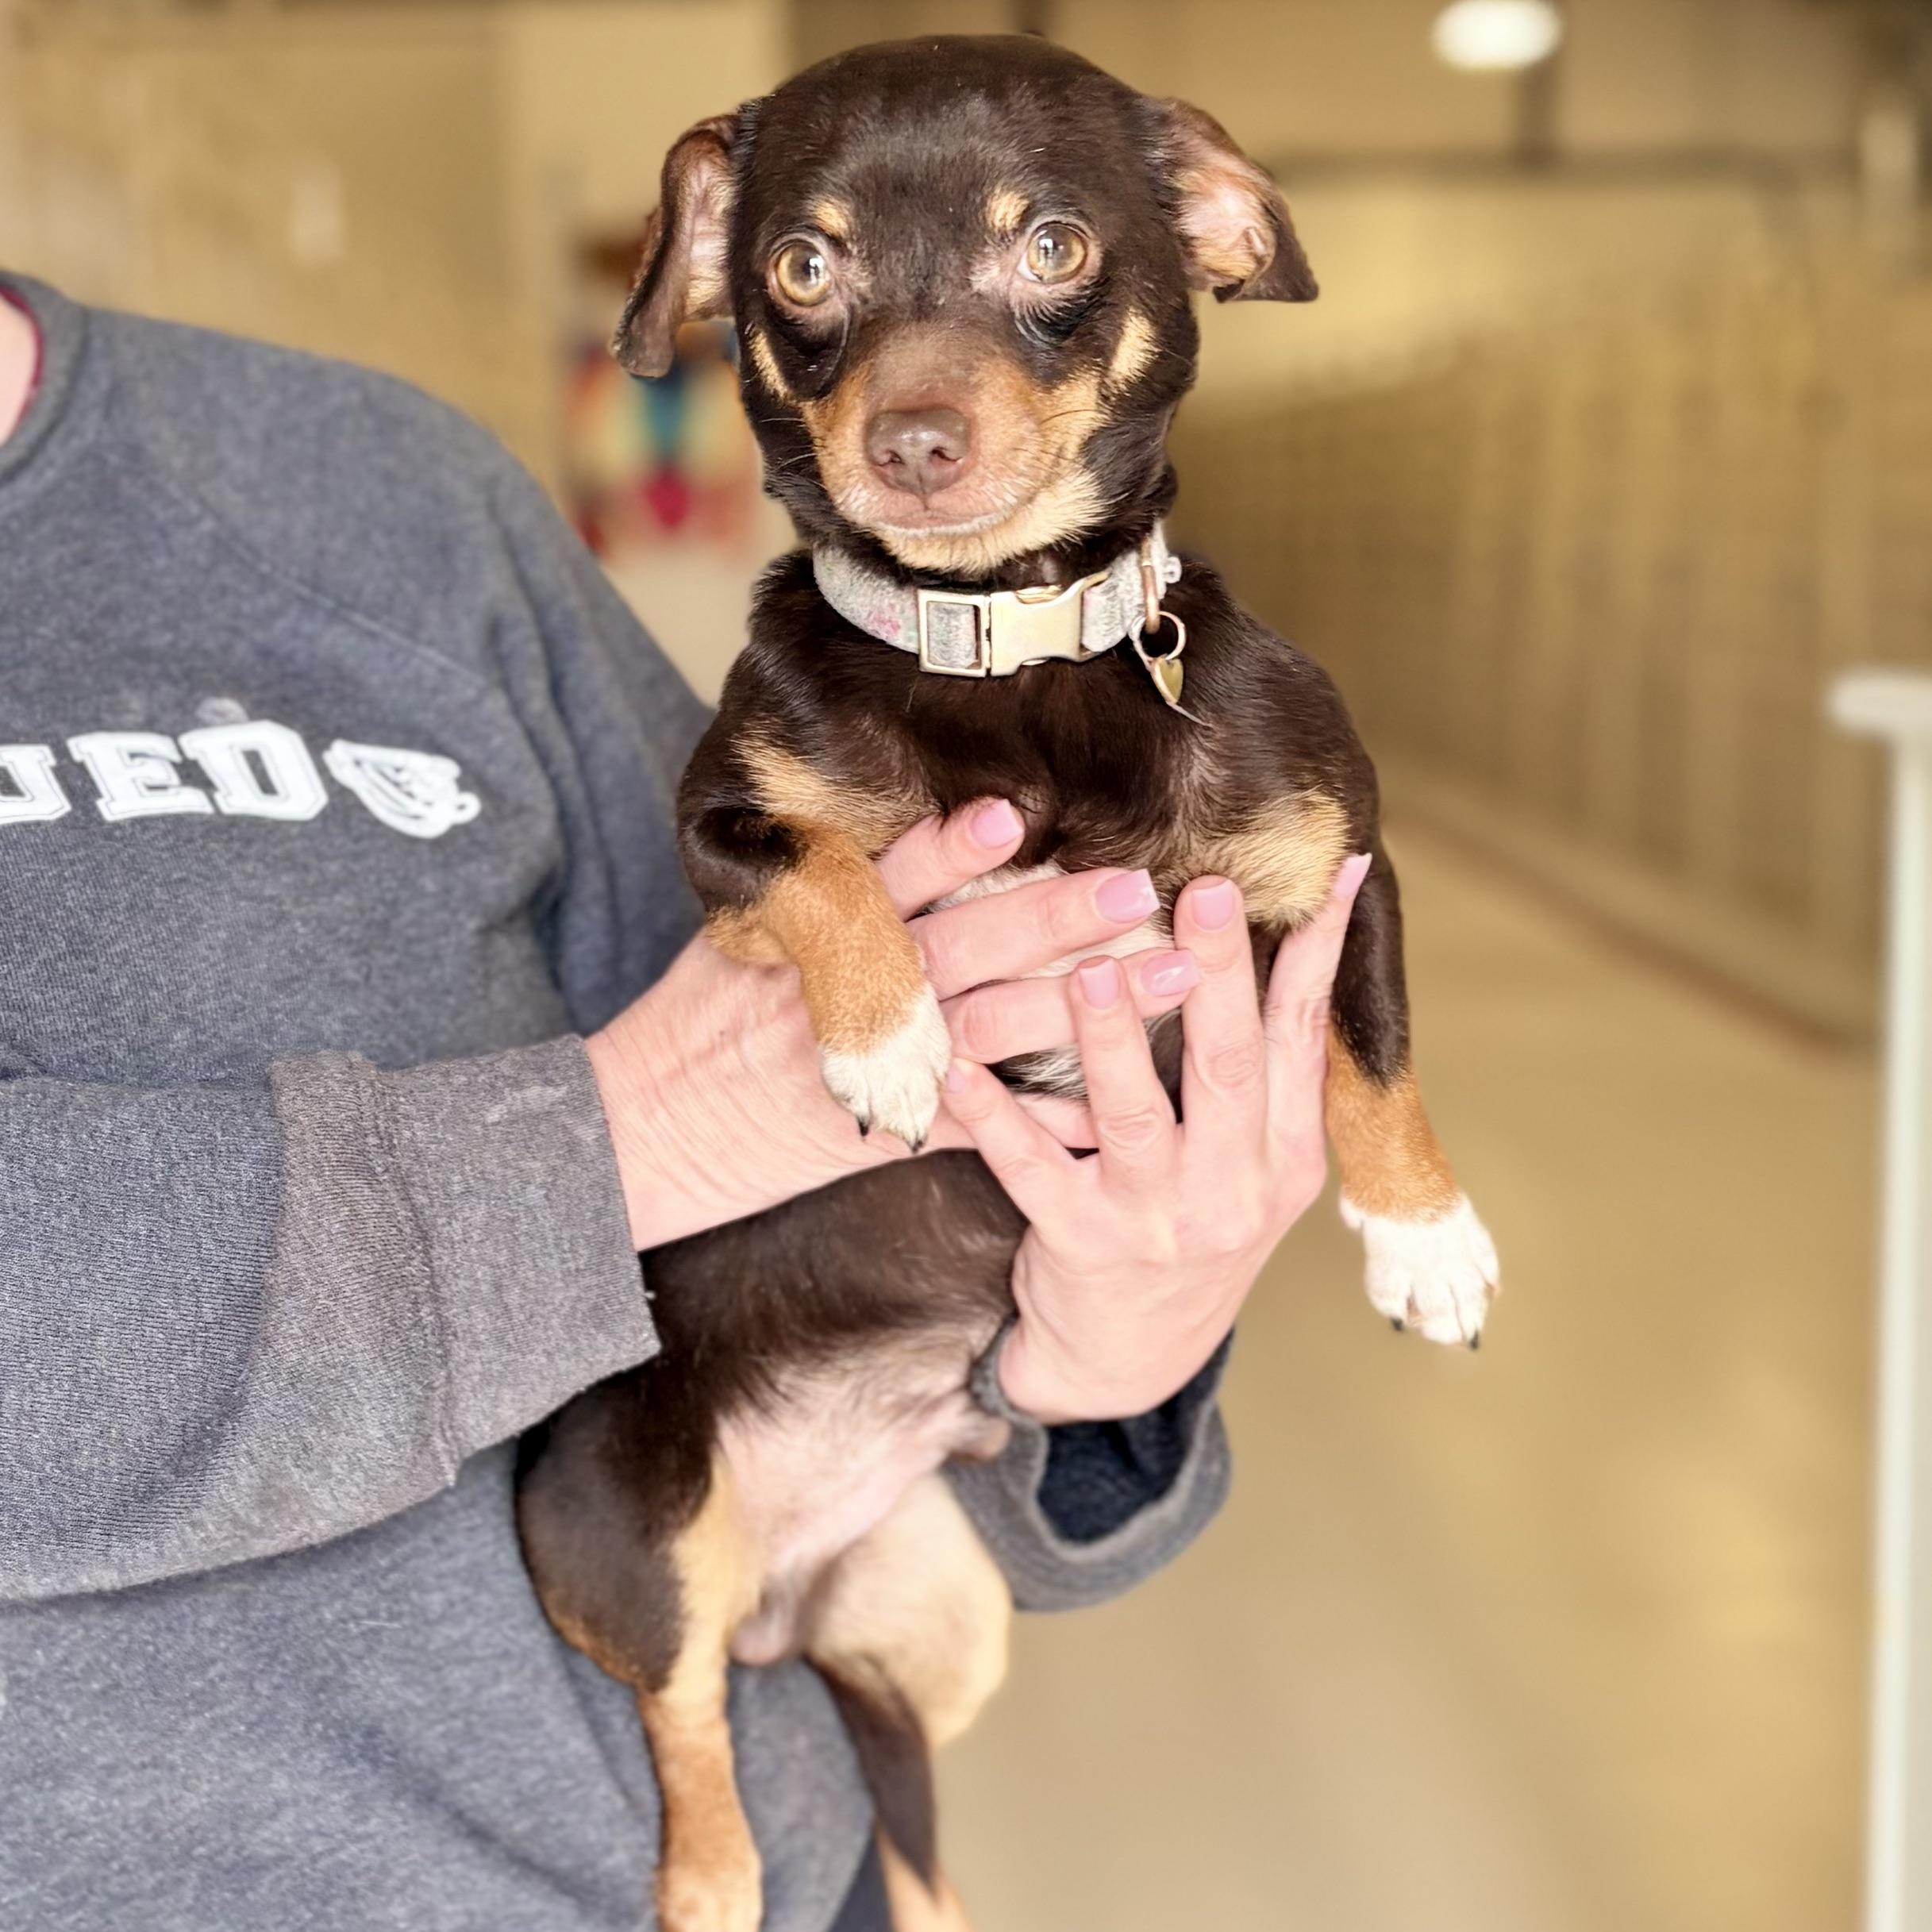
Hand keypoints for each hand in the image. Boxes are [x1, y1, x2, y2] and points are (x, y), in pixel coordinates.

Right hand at [587, 799, 1203, 1250]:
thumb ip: (826, 879)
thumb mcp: (744, 926)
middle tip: (1138, 888)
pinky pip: (984, 1125)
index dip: (949, 848)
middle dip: (1055, 919)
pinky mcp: (887, 1124)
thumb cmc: (701, 1011)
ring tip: (1175, 976)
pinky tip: (1123, 1104)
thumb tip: (910, 815)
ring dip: (1090, 1004)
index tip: (1012, 814)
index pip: (889, 880)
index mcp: (816, 932)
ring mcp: (877, 1063)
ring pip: (999, 1029)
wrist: (647, 1128)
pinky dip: (1052, 1119)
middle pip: (966, 948)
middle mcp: (855, 993)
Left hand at [940, 854, 1371, 1424]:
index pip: (1303, 1038)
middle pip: (1227, 1065)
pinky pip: (1033, 1171)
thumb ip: (1262, 1079)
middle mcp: (1234, 1188)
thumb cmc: (1189, 1229)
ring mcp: (1159, 1220)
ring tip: (1087, 972)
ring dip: (1111, 1041)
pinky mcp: (1082, 1245)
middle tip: (1202, 891)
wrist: (1131, 1360)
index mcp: (1284, 1155)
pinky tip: (959, 1067)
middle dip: (1217, 974)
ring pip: (1135, 1116)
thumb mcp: (1253, 1167)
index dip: (1318, 955)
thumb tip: (1288, 945)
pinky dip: (995, 1117)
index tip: (1331, 872)